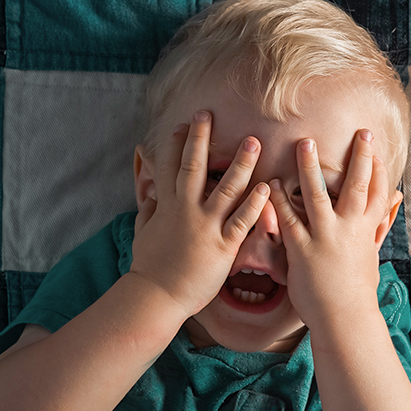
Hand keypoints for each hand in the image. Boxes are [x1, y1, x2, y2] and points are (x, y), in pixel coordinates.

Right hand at [129, 110, 270, 318]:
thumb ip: (149, 212)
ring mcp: (205, 226)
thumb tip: (148, 196)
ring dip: (241, 163)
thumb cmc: (149, 268)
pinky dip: (255, 203)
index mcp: (167, 206)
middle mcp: (186, 210)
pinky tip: (267, 187)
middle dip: (201, 138)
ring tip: (253, 141)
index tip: (184, 123)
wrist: (156, 295)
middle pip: (194, 166)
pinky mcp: (222, 246)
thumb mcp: (144, 234)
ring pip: (226, 188)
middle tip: (209, 114)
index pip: (169, 166)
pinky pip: (242, 221)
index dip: (176, 143)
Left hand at [267, 129, 398, 329]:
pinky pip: (288, 220)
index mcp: (366, 230)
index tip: (374, 145)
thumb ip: (382, 222)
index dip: (378, 169)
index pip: (379, 193)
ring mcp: (325, 239)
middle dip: (359, 158)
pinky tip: (270, 183)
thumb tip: (399, 199)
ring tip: (305, 142)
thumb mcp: (373, 252)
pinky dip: (279, 201)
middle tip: (359, 132)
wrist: (344, 319)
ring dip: (310, 168)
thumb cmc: (358, 287)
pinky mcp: (302, 251)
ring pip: (318, 196)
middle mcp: (349, 230)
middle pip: (357, 186)